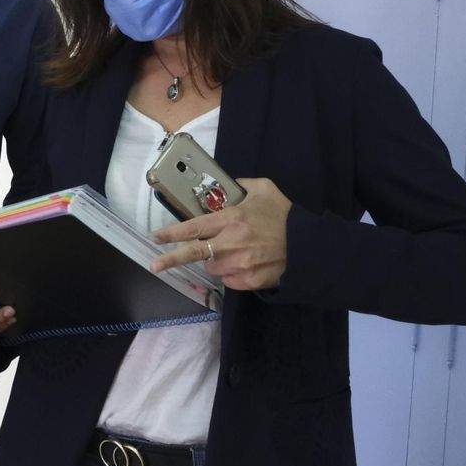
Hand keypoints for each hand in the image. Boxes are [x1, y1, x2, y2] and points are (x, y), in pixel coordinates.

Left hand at [150, 176, 291, 289]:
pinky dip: (231, 273)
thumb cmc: (284, 214)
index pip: (193, 228)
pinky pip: (229, 280)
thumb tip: (226, 184)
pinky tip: (245, 262)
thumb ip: (240, 185)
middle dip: (170, 259)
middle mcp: (231, 244)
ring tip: (233, 250)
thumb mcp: (263, 189)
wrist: (310, 244)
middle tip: (154, 265)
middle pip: (194, 253)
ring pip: (212, 267)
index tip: (155, 237)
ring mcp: (240, 265)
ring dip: (215, 260)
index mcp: (231, 219)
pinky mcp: (249, 281)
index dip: (172, 233)